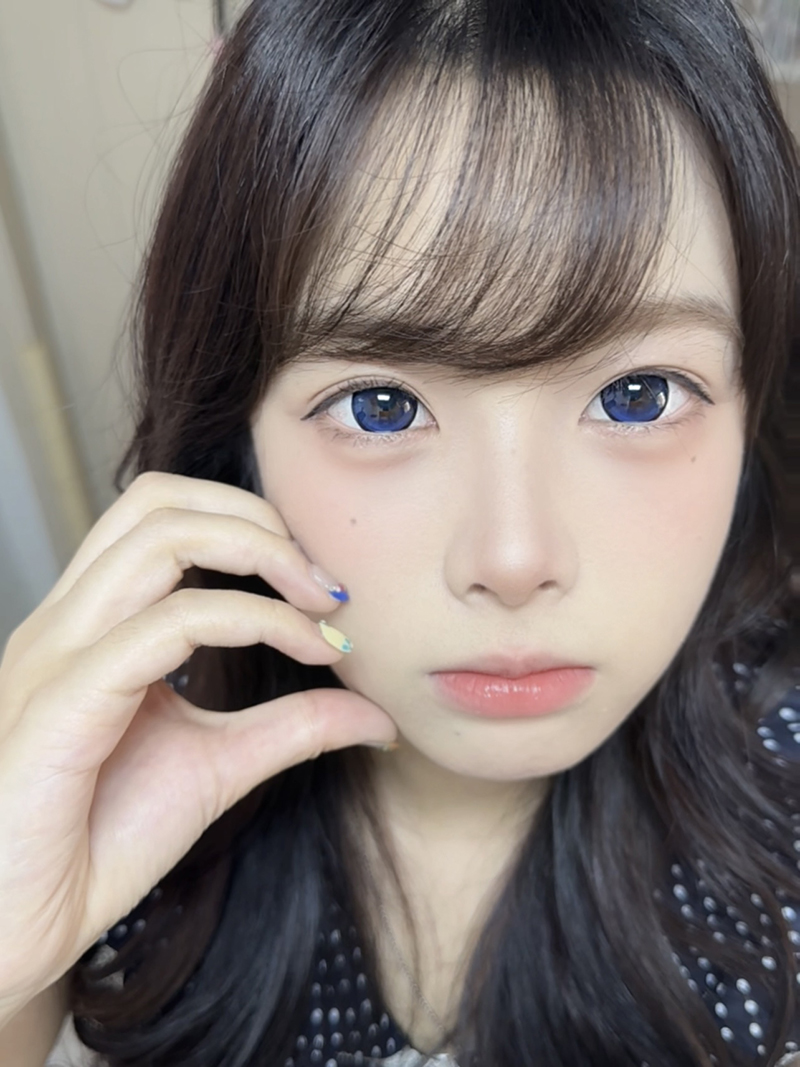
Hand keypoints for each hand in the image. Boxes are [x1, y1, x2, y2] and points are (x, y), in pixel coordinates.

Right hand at [0, 472, 395, 1019]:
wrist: (19, 931)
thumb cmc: (96, 843)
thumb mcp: (218, 766)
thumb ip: (290, 727)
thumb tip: (375, 713)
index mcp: (91, 624)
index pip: (162, 515)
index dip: (254, 528)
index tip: (326, 594)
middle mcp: (67, 621)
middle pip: (159, 502)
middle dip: (258, 520)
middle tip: (324, 586)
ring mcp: (57, 655)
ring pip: (158, 538)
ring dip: (259, 553)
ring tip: (318, 607)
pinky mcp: (61, 703)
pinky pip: (164, 625)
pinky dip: (250, 620)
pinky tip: (302, 650)